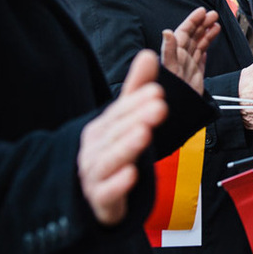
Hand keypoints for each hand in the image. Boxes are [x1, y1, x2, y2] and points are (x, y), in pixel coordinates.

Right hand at [78, 50, 167, 224]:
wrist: (93, 198)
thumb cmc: (111, 154)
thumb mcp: (124, 121)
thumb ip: (136, 90)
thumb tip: (147, 54)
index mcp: (102, 129)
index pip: (120, 112)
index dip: (137, 102)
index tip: (157, 92)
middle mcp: (95, 149)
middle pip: (116, 133)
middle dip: (136, 118)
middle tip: (159, 106)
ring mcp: (94, 174)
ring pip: (110, 160)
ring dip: (127, 146)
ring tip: (145, 134)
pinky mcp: (99, 199)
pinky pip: (107, 191)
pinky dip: (118, 184)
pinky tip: (132, 175)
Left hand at [161, 7, 220, 93]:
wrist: (177, 115)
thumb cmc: (170, 95)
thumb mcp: (169, 71)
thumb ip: (168, 52)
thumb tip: (167, 33)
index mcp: (175, 55)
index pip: (184, 33)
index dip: (192, 21)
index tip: (202, 11)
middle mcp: (181, 60)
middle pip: (192, 37)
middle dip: (202, 24)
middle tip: (213, 14)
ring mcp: (188, 68)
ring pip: (198, 46)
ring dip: (206, 34)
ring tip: (216, 25)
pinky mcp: (195, 78)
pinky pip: (200, 61)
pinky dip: (204, 51)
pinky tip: (207, 46)